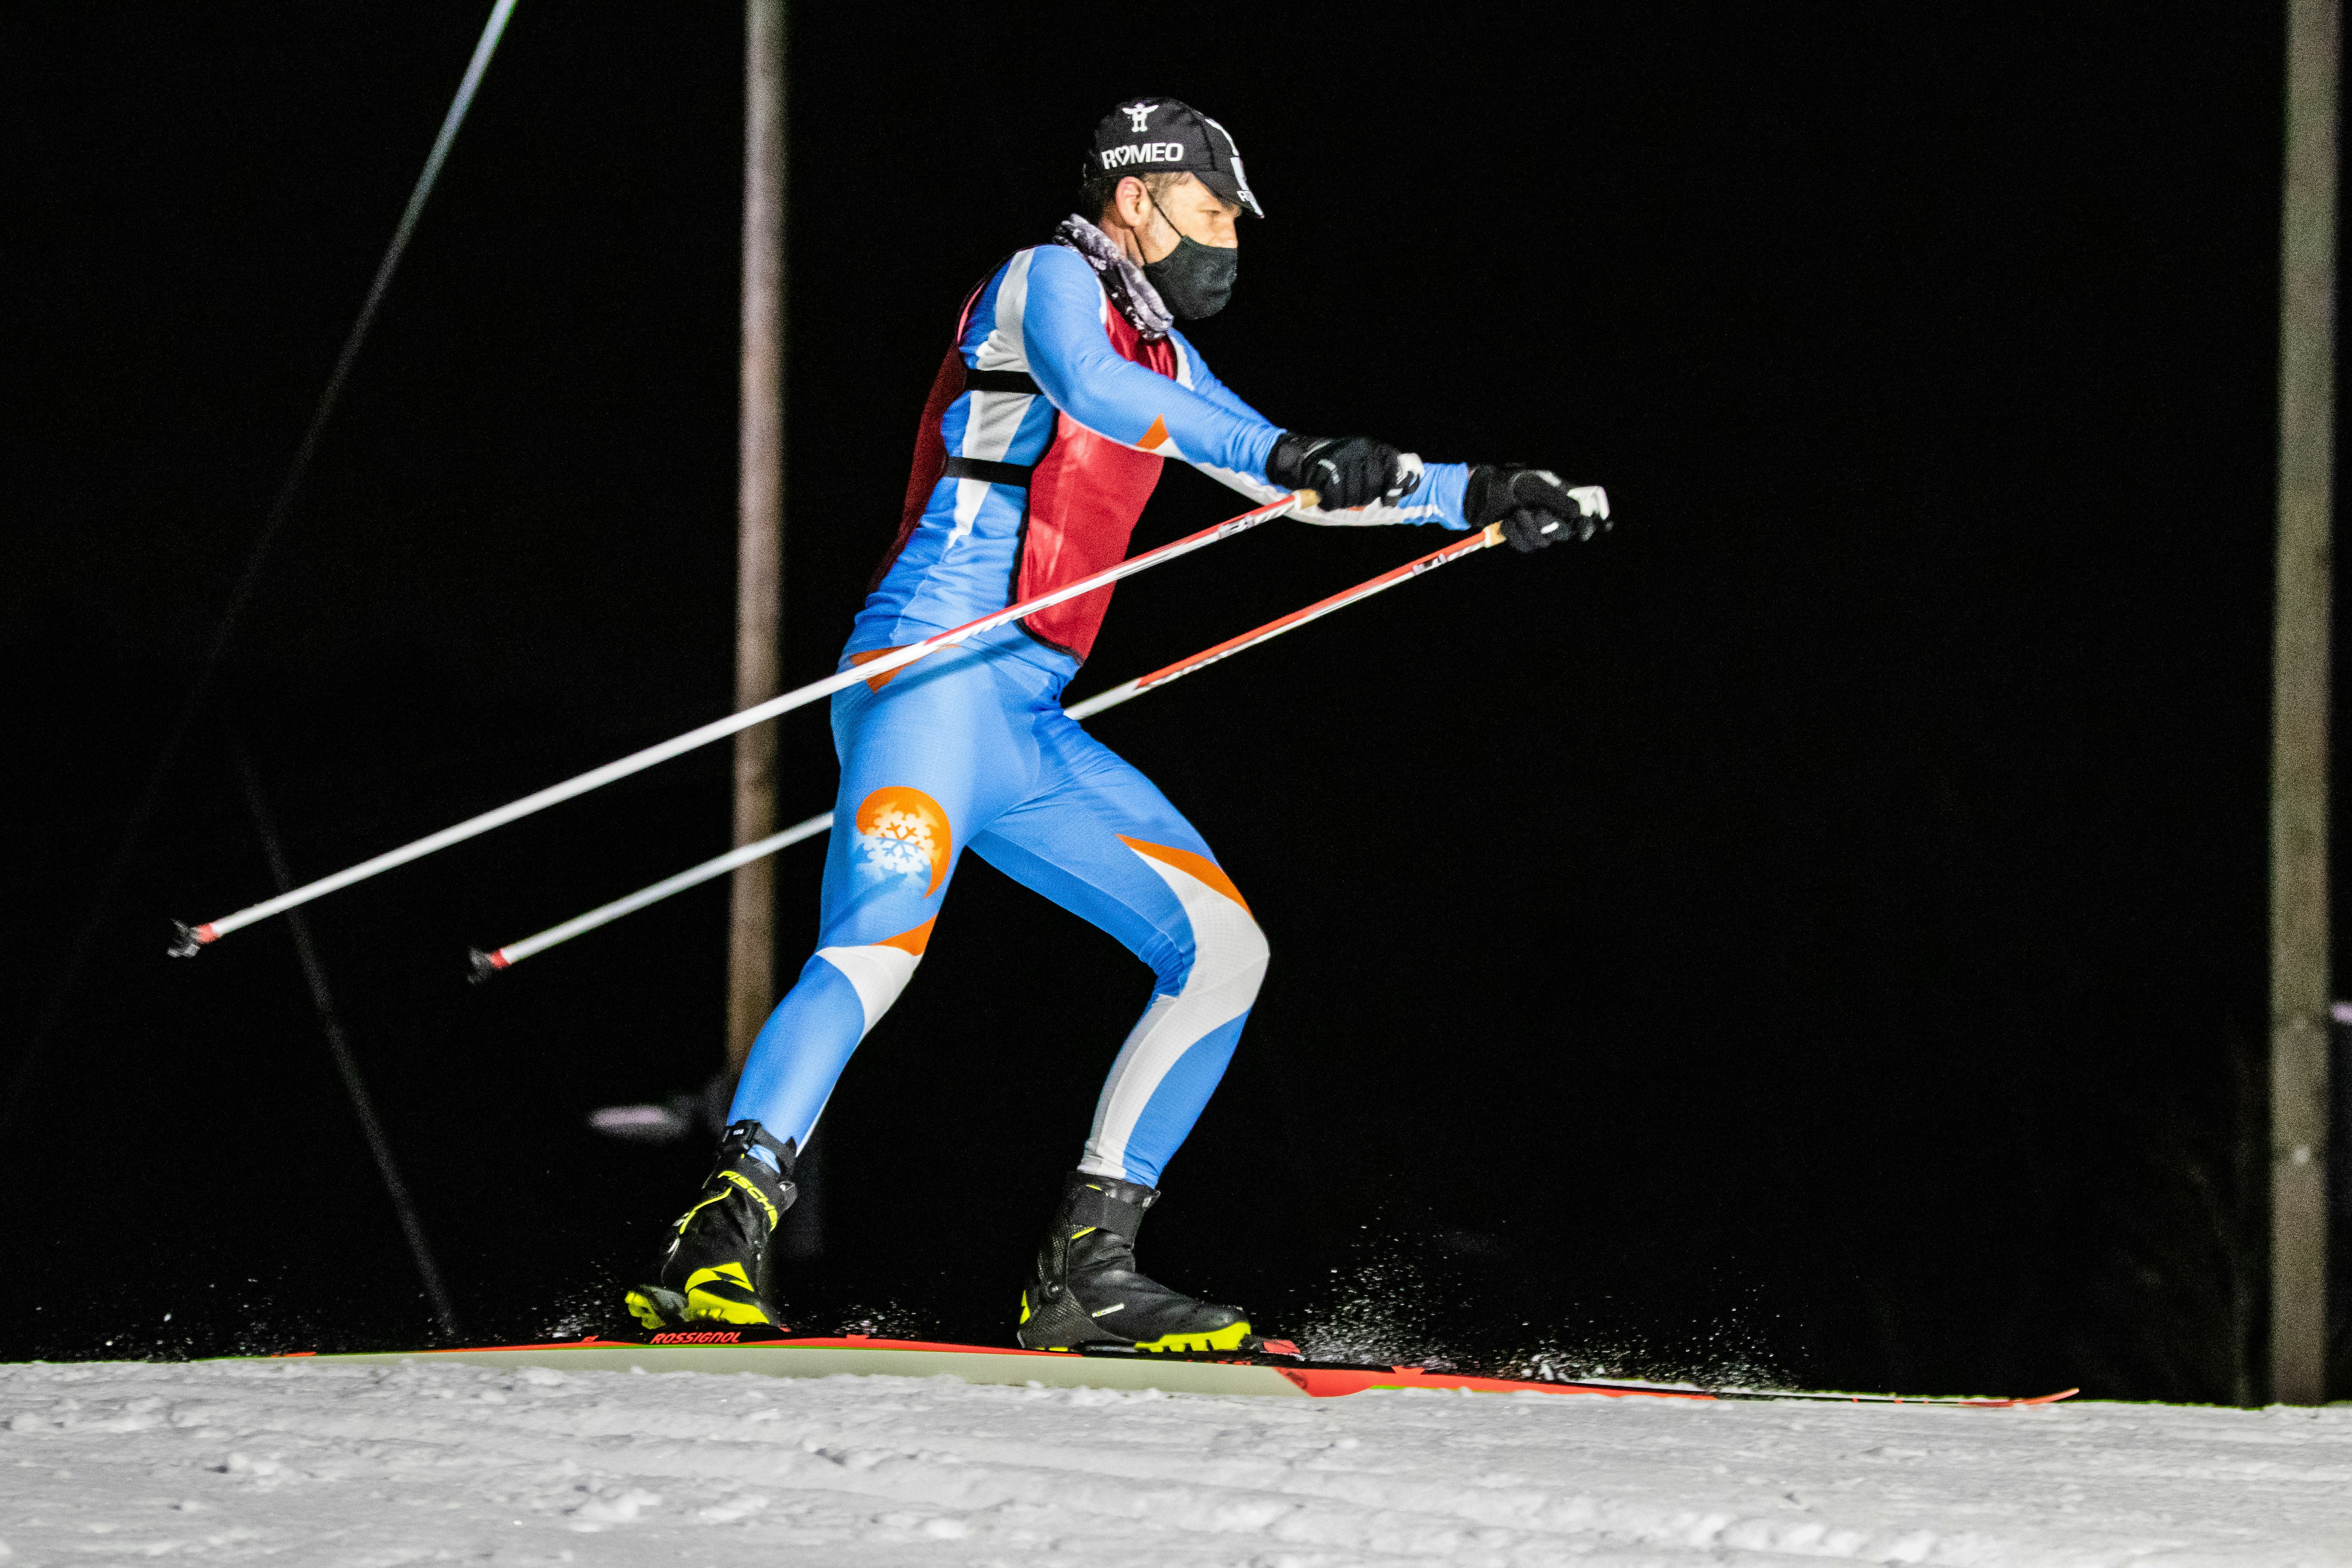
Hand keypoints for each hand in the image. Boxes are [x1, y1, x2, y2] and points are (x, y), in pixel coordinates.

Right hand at [1267, 432, 1420, 510]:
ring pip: (1354, 496)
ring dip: (1346, 501)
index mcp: (1370, 447)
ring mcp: (1341, 460)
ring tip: (1339, 494)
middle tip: (1354, 496)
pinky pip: (1335, 499)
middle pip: (1372, 486)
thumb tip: (1404, 489)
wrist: (1302, 454)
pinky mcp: (1324, 472)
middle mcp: (1357, 450)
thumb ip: (1382, 473)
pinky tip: (1328, 497)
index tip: (1390, 502)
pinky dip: (1330, 503)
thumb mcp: (1362, 460)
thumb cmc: (1337, 462)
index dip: (1393, 488)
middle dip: (1364, 497)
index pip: (1391, 468)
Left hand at [1464, 467, 1610, 551]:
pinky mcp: (1524, 538)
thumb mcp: (1534, 485)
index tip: (1584, 531)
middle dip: (1548, 524)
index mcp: (1562, 498)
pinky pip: (1526, 546)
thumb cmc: (1510, 483)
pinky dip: (1515, 535)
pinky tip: (1507, 523)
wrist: (1483, 494)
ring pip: (1544, 542)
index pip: (1584, 514)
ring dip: (1527, 529)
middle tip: (1534, 512)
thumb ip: (1557, 498)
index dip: (1590, 524)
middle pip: (1565, 532)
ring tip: (1515, 514)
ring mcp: (1539, 528)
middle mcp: (1554, 514)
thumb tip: (1579, 514)